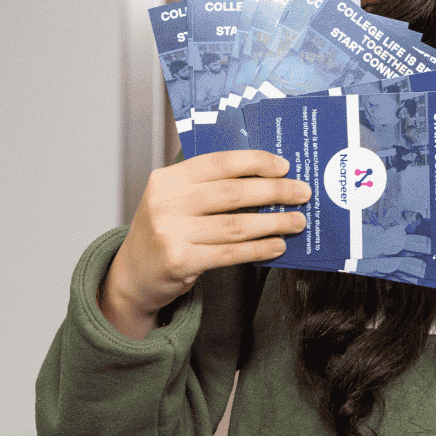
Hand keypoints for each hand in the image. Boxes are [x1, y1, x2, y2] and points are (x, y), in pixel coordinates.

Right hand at [101, 152, 310, 338]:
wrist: (133, 273)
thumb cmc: (165, 231)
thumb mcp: (175, 199)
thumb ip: (209, 186)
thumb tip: (266, 177)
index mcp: (167, 179)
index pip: (218, 162)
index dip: (255, 162)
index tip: (283, 166)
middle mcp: (166, 203)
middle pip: (233, 193)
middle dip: (275, 191)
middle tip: (301, 193)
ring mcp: (171, 233)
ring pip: (236, 225)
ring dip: (274, 223)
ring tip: (297, 221)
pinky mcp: (181, 261)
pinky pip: (231, 253)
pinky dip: (260, 249)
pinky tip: (277, 245)